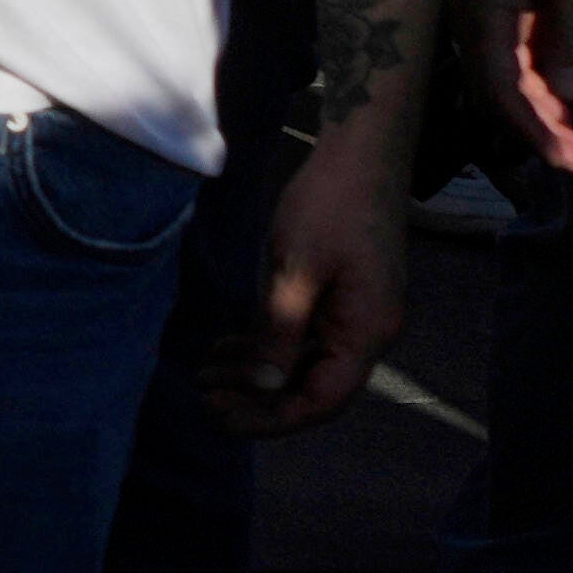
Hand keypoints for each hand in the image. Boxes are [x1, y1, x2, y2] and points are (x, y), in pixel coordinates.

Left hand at [222, 146, 410, 433]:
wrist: (361, 152)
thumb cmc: (332, 202)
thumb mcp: (298, 266)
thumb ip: (281, 328)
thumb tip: (264, 384)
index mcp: (368, 330)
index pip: (323, 399)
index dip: (274, 417)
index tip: (225, 419)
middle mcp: (368, 331)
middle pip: (313, 387)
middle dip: (258, 399)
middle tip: (204, 400)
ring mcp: (356, 314)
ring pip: (303, 363)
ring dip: (257, 373)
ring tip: (204, 376)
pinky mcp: (341, 297)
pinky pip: (304, 336)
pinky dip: (267, 345)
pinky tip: (225, 348)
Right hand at [469, 0, 572, 180]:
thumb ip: (569, 37)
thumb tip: (570, 98)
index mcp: (481, 13)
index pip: (498, 89)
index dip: (531, 131)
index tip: (570, 162)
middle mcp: (466, 20)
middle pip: (492, 93)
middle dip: (534, 132)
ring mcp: (475, 15)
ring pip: (498, 81)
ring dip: (535, 114)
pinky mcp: (491, 11)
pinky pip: (505, 61)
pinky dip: (533, 88)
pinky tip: (560, 105)